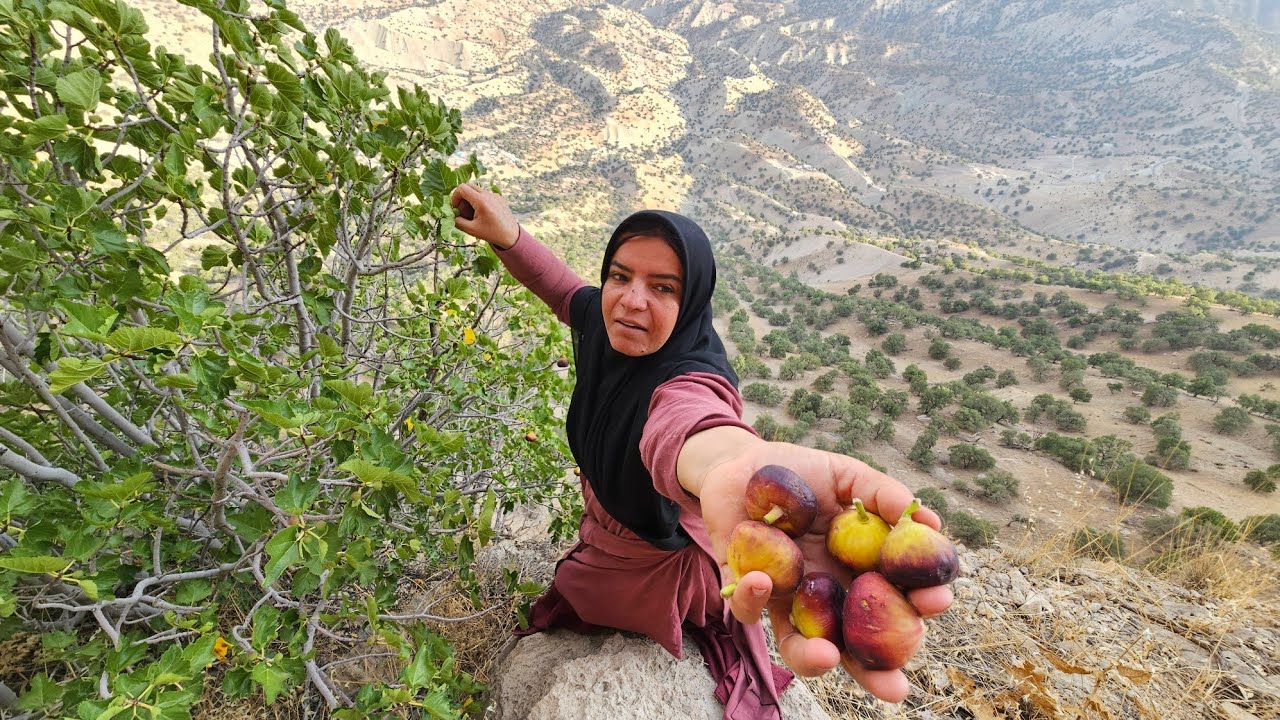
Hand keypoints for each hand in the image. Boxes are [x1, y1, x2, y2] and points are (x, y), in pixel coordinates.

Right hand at [450, 183, 520, 248]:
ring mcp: (495, 195)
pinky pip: (485, 195)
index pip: (462, 188)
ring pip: (476, 191)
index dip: (455, 197)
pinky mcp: (499, 198)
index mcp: (481, 201)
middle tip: (462, 212)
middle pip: (468, 187)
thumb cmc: (492, 234)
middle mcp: (489, 194)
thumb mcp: (471, 230)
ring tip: (472, 215)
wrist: (512, 236)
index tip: (456, 209)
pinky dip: (479, 202)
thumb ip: (457, 222)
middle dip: (462, 198)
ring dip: (470, 200)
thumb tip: (450, 216)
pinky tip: (482, 215)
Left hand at [682, 429, 953, 701]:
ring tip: (828, 656)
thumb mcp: (846, 476)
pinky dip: (753, 599)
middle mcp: (825, 595)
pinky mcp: (742, 588)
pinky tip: (763, 581)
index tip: (935, 601)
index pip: (896, 601)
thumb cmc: (801, 474)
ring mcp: (785, 598)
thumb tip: (926, 518)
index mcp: (858, 571)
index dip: (918, 607)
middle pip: (855, 646)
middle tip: (895, 684)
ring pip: (800, 645)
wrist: (742, 464)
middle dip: (878, 671)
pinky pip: (747, 608)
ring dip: (815, 659)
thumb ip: (882, 493)